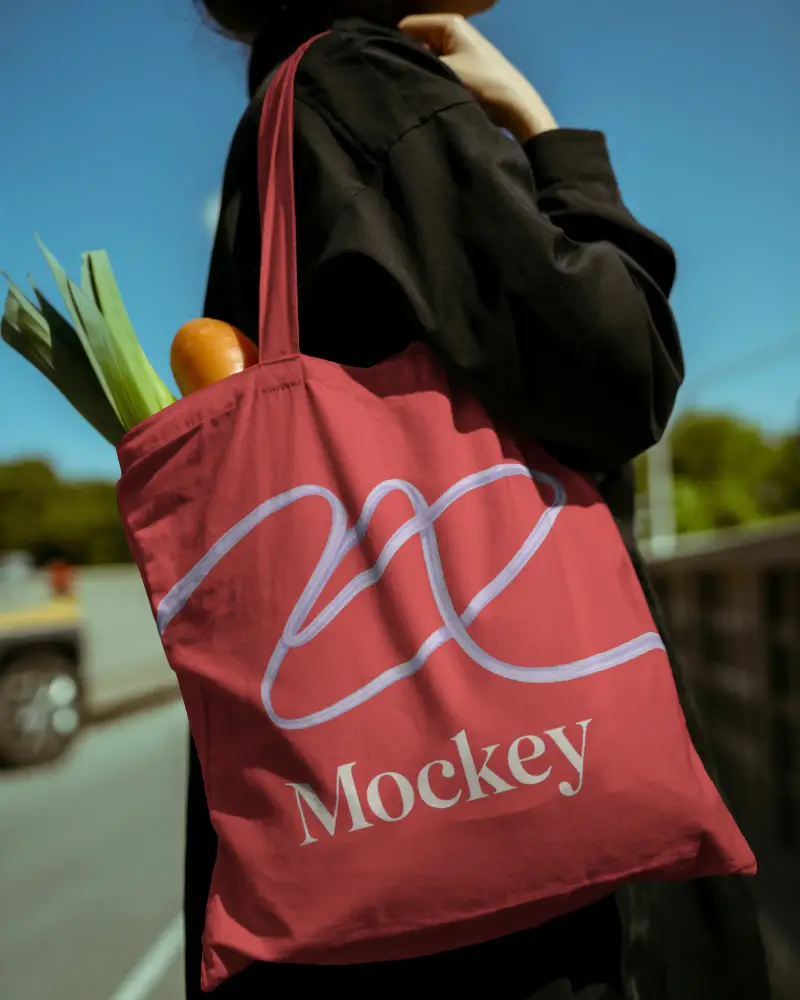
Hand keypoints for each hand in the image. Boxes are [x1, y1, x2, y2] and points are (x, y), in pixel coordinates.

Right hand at [398, 14, 557, 141]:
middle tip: (397, 80)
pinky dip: (431, 77)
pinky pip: (437, 67)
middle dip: (407, 58)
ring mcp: (457, 48)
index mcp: (449, 23)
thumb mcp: (446, 71)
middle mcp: (452, 30)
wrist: (515, 106)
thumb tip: (392, 63)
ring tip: (411, 87)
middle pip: (416, 40)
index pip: (407, 26)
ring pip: (426, 56)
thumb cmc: (482, 83)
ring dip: (420, 70)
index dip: (394, 44)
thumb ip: (419, 63)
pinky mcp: (461, 66)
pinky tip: (425, 91)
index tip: (386, 66)